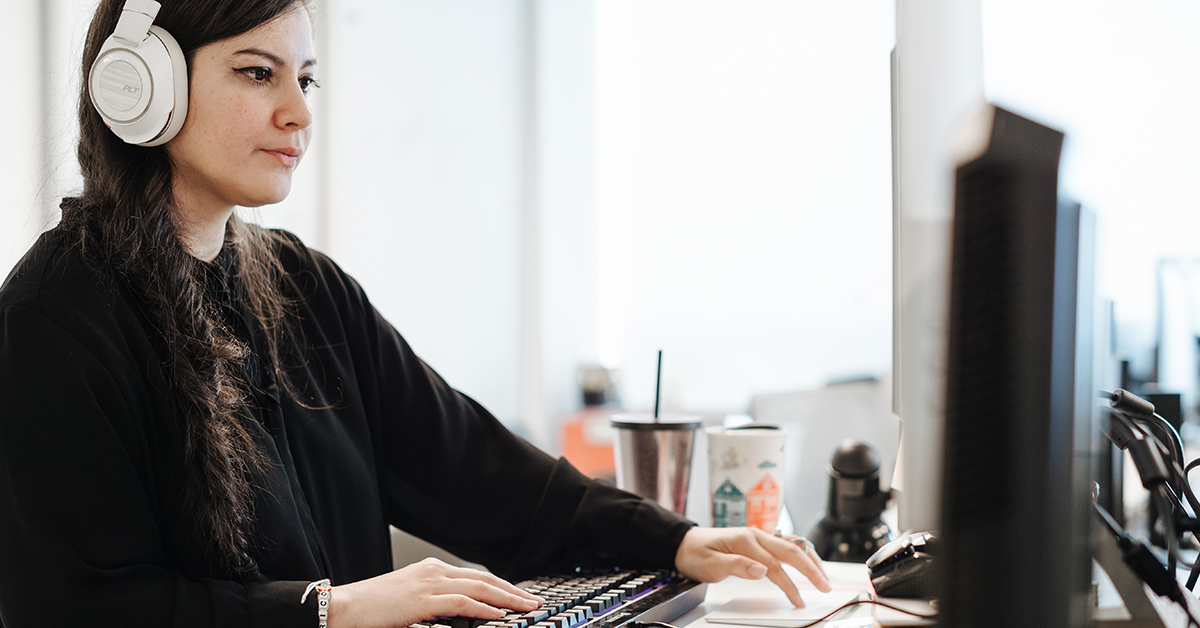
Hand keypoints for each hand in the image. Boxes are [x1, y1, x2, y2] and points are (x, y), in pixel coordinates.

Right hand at [329, 557, 542, 627]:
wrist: (345, 607)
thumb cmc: (373, 608)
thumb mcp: (410, 600)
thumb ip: (435, 603)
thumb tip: (460, 614)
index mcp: (431, 569)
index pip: (476, 576)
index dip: (501, 586)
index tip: (519, 596)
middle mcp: (434, 571)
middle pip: (484, 579)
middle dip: (512, 591)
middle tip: (534, 601)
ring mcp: (429, 583)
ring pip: (479, 588)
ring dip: (507, 599)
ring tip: (527, 608)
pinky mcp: (422, 600)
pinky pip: (462, 602)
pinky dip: (484, 608)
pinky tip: (499, 614)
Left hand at [674, 527, 830, 606]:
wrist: (685, 543)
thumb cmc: (696, 554)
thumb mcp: (711, 565)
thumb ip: (737, 566)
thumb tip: (762, 570)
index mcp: (745, 540)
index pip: (775, 565)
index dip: (789, 585)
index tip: (798, 600)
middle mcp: (756, 534)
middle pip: (791, 550)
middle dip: (811, 569)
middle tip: (825, 586)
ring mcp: (758, 536)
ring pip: (792, 545)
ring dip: (810, 559)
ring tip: (823, 575)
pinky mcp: (758, 540)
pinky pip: (785, 544)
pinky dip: (800, 554)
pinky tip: (808, 562)